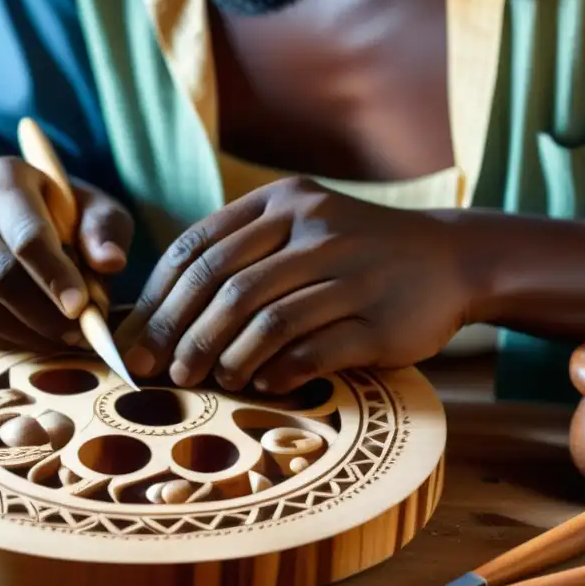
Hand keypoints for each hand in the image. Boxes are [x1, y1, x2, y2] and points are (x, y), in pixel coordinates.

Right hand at [0, 156, 132, 348]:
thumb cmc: (58, 214)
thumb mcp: (91, 208)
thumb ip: (105, 230)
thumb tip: (111, 261)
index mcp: (6, 180)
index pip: (26, 234)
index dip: (55, 274)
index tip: (81, 306)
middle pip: (1, 274)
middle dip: (46, 313)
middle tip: (82, 335)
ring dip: (29, 332)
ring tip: (65, 341)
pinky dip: (10, 340)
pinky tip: (39, 340)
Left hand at [114, 177, 472, 392]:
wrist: (451, 259)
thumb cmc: (357, 251)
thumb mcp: (302, 225)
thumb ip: (242, 253)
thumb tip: (160, 311)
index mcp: (284, 200)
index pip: (198, 246)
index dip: (158, 297)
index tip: (133, 337)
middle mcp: (315, 227)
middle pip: (225, 286)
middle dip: (179, 334)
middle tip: (155, 372)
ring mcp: (351, 272)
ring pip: (265, 320)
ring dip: (224, 357)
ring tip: (205, 380)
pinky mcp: (380, 319)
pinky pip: (312, 350)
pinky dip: (276, 371)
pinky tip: (260, 385)